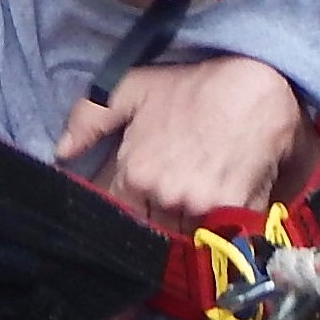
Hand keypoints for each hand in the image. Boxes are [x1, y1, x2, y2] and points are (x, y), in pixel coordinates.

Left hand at [56, 54, 319, 232]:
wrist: (258, 83)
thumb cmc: (196, 85)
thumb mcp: (134, 87)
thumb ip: (90, 118)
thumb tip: (61, 152)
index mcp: (136, 173)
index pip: (118, 213)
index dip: (126, 211)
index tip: (135, 206)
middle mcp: (166, 195)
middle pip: (154, 229)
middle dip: (158, 220)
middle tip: (173, 201)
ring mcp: (203, 206)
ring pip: (187, 236)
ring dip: (189, 229)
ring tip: (197, 207)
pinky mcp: (238, 210)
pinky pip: (224, 234)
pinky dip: (222, 228)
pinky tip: (223, 209)